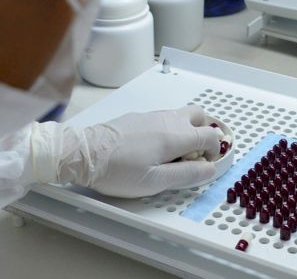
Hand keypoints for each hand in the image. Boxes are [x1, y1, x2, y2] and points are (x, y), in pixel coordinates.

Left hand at [31, 105, 219, 196]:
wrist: (84, 153)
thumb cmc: (119, 171)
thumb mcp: (156, 181)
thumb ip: (188, 174)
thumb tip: (211, 168)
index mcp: (178, 135)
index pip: (210, 136)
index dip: (213, 151)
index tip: (202, 165)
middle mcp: (169, 119)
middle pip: (199, 116)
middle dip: (203, 132)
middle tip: (192, 153)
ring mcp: (153, 115)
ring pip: (180, 115)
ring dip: (185, 130)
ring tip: (170, 154)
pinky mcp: (138, 116)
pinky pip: (163, 118)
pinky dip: (168, 129)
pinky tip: (150, 148)